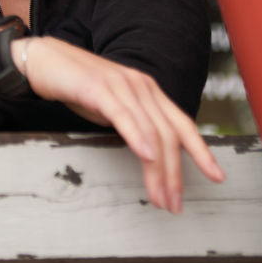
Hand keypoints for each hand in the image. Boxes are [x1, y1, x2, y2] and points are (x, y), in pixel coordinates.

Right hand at [12, 35, 225, 212]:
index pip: (182, 124)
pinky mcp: (99, 88)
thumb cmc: (76, 85)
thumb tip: (149, 152)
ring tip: (159, 197)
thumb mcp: (112, 107)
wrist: (44, 59)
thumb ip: (133, 123)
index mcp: (147, 90)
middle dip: (175, 174)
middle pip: (169, 135)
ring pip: (151, 132)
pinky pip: (124, 116)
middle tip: (174, 204)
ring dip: (158, 169)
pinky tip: (146, 156)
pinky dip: (138, 138)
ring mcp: (122, 85)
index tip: (217, 177)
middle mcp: (141, 86)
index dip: (201, 151)